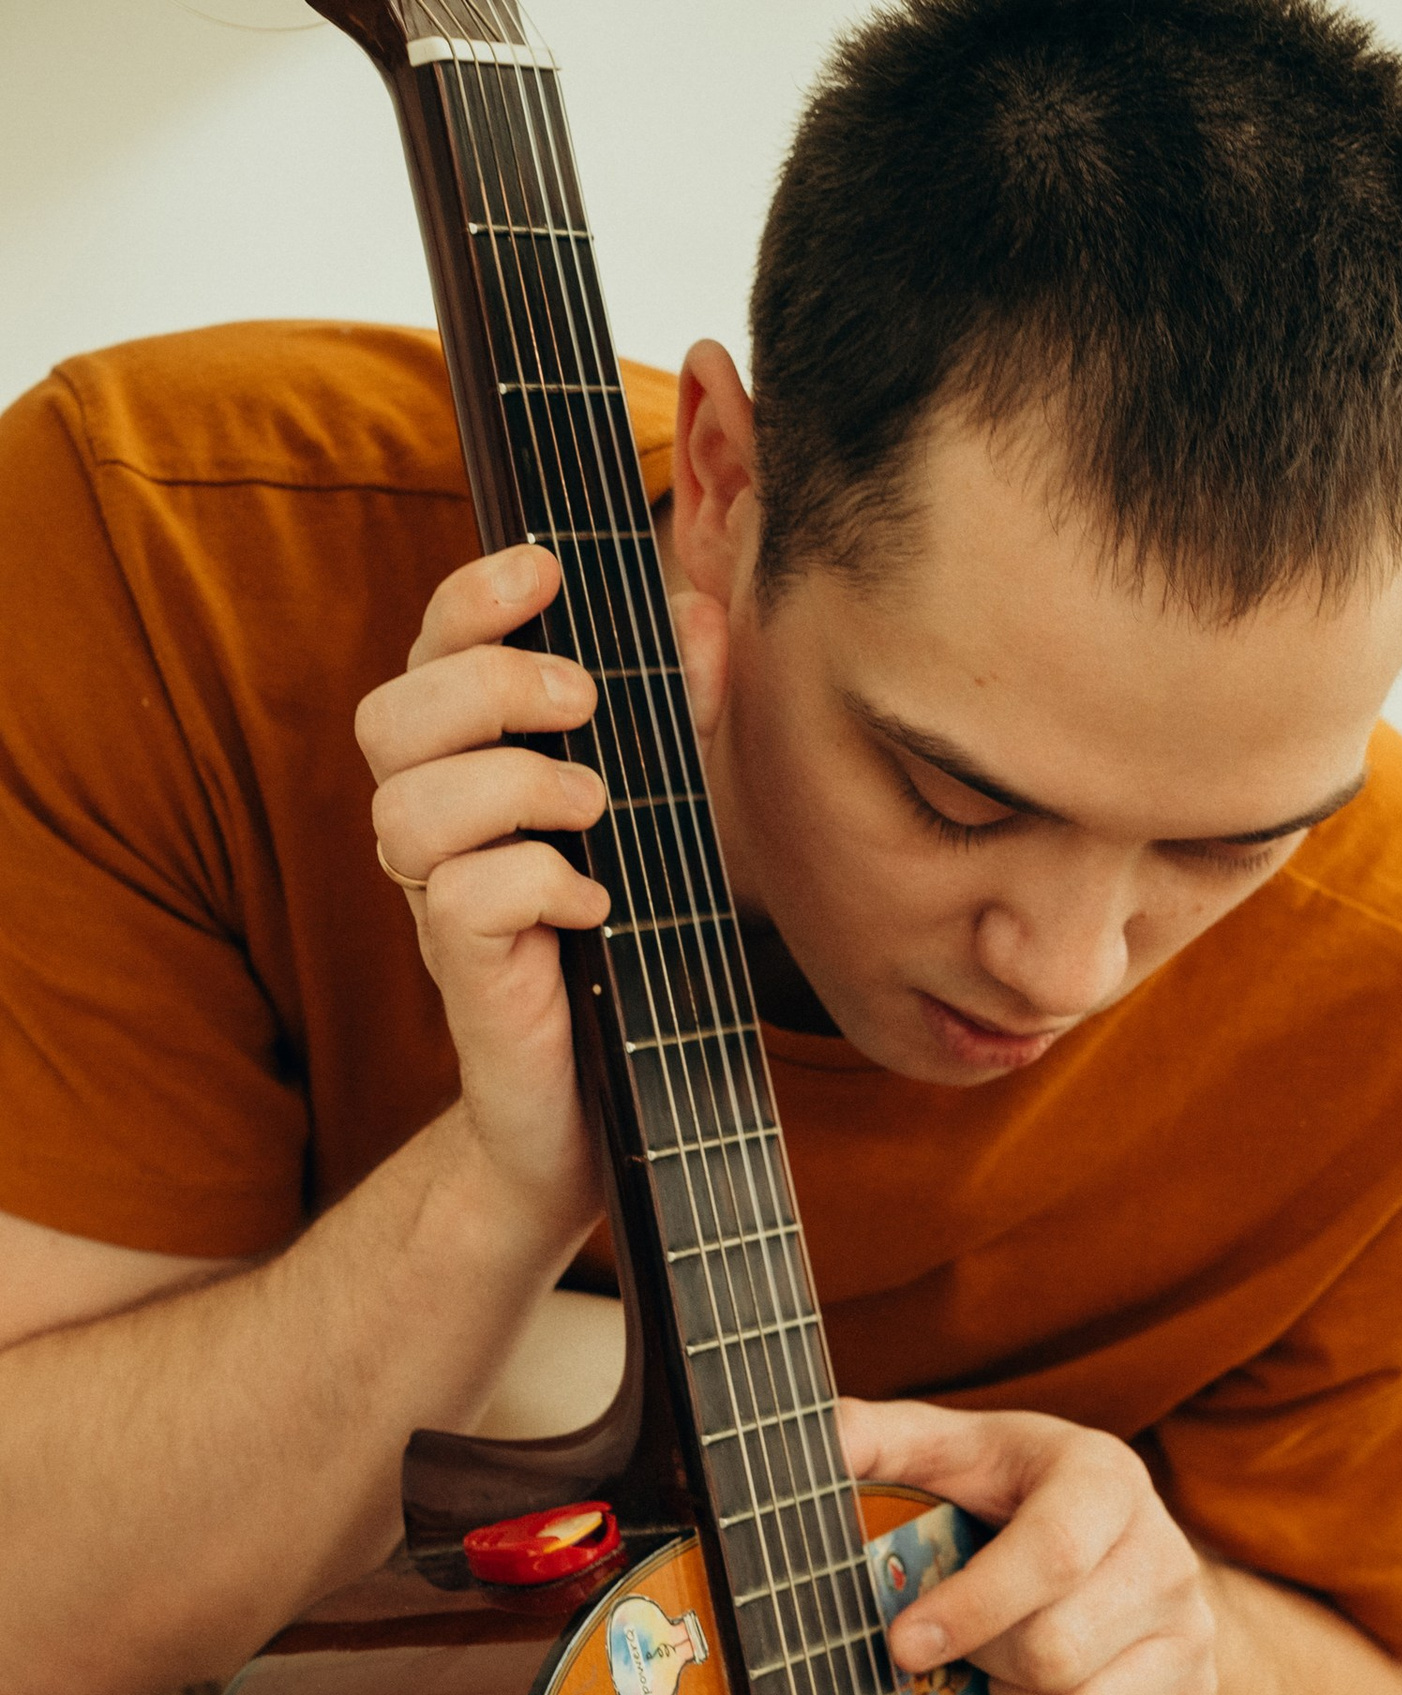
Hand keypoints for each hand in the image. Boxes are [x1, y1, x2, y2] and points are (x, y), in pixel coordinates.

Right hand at [353, 544, 615, 1254]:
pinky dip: (539, 883)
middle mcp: (431, 829)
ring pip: (409, 806)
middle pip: (389, 717)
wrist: (605, 1110)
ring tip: (597, 810)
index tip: (547, 566)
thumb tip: (701, 618)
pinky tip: (598, 904)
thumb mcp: (665, 813)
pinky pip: (466, 900)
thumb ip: (677, 715)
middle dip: (484, 684)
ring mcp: (436, 905)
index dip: (470, 599)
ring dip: (512, 783)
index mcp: (465, 769)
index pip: (429, 654)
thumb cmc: (626, 947)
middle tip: (582, 698)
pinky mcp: (464, 976)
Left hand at [840, 1398, 1218, 1694]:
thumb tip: (823, 1443)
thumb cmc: (1013, 1499)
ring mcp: (1191, 1633)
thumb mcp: (952, 1454)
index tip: (902, 1642)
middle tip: (965, 1642)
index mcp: (1106, 1479)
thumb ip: (880, 1438)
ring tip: (1004, 1670)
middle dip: (986, 1660)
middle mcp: (1167, 1555)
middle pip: (1058, 1651)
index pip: (1051, 1555)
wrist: (1115, 1552)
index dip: (968, 1610)